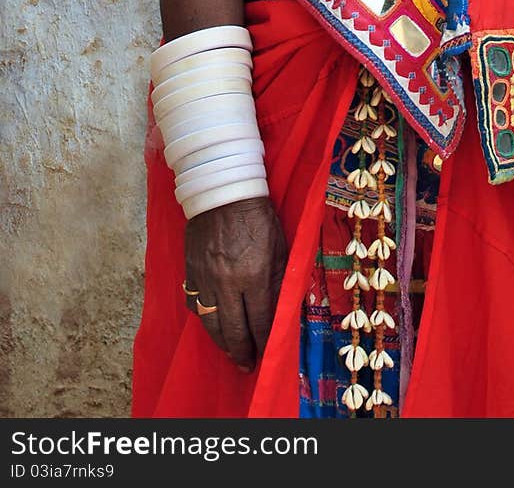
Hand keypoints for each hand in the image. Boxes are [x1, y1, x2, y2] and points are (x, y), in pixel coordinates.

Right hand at [184, 196, 287, 371]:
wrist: (222, 191)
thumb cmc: (258, 216)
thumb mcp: (279, 246)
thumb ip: (278, 279)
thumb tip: (279, 310)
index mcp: (254, 274)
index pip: (260, 320)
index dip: (263, 340)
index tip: (266, 351)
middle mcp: (227, 282)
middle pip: (233, 329)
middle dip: (241, 351)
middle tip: (246, 364)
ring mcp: (206, 278)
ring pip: (211, 322)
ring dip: (221, 342)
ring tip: (230, 352)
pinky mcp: (191, 271)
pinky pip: (194, 303)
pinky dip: (203, 318)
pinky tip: (211, 324)